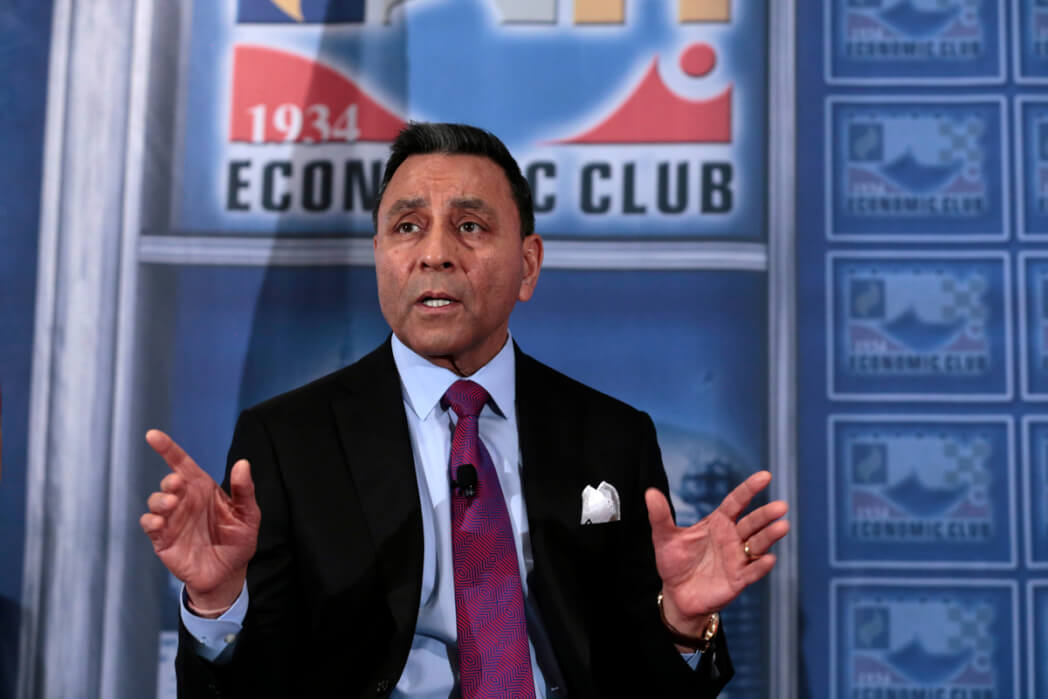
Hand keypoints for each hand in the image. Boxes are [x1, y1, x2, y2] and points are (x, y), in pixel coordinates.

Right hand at [140, 429, 260, 612]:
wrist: (229, 574)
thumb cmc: (239, 540)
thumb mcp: (248, 514)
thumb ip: (245, 490)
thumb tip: (243, 463)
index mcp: (204, 489)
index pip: (183, 464)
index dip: (167, 448)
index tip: (152, 435)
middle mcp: (185, 501)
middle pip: (168, 481)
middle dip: (169, 480)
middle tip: (177, 485)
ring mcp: (173, 520)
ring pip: (155, 501)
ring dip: (160, 499)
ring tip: (172, 503)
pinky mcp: (164, 539)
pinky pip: (150, 525)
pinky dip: (151, 520)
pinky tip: (159, 522)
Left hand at [645, 471, 788, 636]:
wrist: (676, 594)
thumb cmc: (674, 561)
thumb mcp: (664, 537)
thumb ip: (660, 516)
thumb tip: (650, 492)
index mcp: (718, 523)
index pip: (737, 502)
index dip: (749, 489)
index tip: (765, 476)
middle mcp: (732, 538)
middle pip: (752, 522)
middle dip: (766, 514)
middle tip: (781, 506)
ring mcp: (737, 558)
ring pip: (758, 544)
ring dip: (770, 536)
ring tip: (783, 526)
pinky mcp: (738, 579)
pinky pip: (752, 571)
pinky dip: (761, 566)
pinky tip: (769, 559)